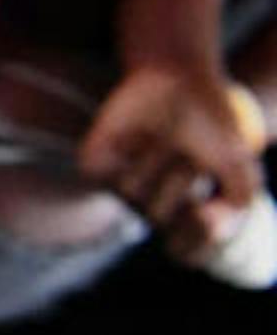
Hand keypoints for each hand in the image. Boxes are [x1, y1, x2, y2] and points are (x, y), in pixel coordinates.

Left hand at [80, 59, 268, 262]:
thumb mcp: (239, 166)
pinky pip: (104, 173)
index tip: (209, 210)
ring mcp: (121, 183)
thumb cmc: (211, 127)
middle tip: (188, 152)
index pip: (183, 253)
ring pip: (132, 193)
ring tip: (165, 138)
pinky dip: (129, 150)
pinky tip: (138, 134)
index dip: (196, 240)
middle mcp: (151, 204)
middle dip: (182, 179)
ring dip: (157, 160)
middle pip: (160, 217)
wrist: (181, 81)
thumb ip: (238, 201)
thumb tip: (211, 226)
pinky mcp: (95, 161)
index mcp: (185, 215)